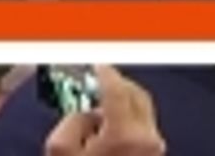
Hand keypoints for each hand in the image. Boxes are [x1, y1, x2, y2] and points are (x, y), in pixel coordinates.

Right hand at [44, 65, 165, 155]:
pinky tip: (109, 133)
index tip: (96, 67)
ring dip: (123, 104)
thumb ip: (74, 121)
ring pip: (143, 111)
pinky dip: (129, 121)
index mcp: (125, 135)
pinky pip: (144, 129)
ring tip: (100, 114)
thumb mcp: (60, 150)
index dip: (104, 74)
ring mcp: (155, 152)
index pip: (117, 89)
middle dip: (117, 86)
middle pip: (135, 94)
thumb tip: (90, 115)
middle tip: (98, 85)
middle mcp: (147, 140)